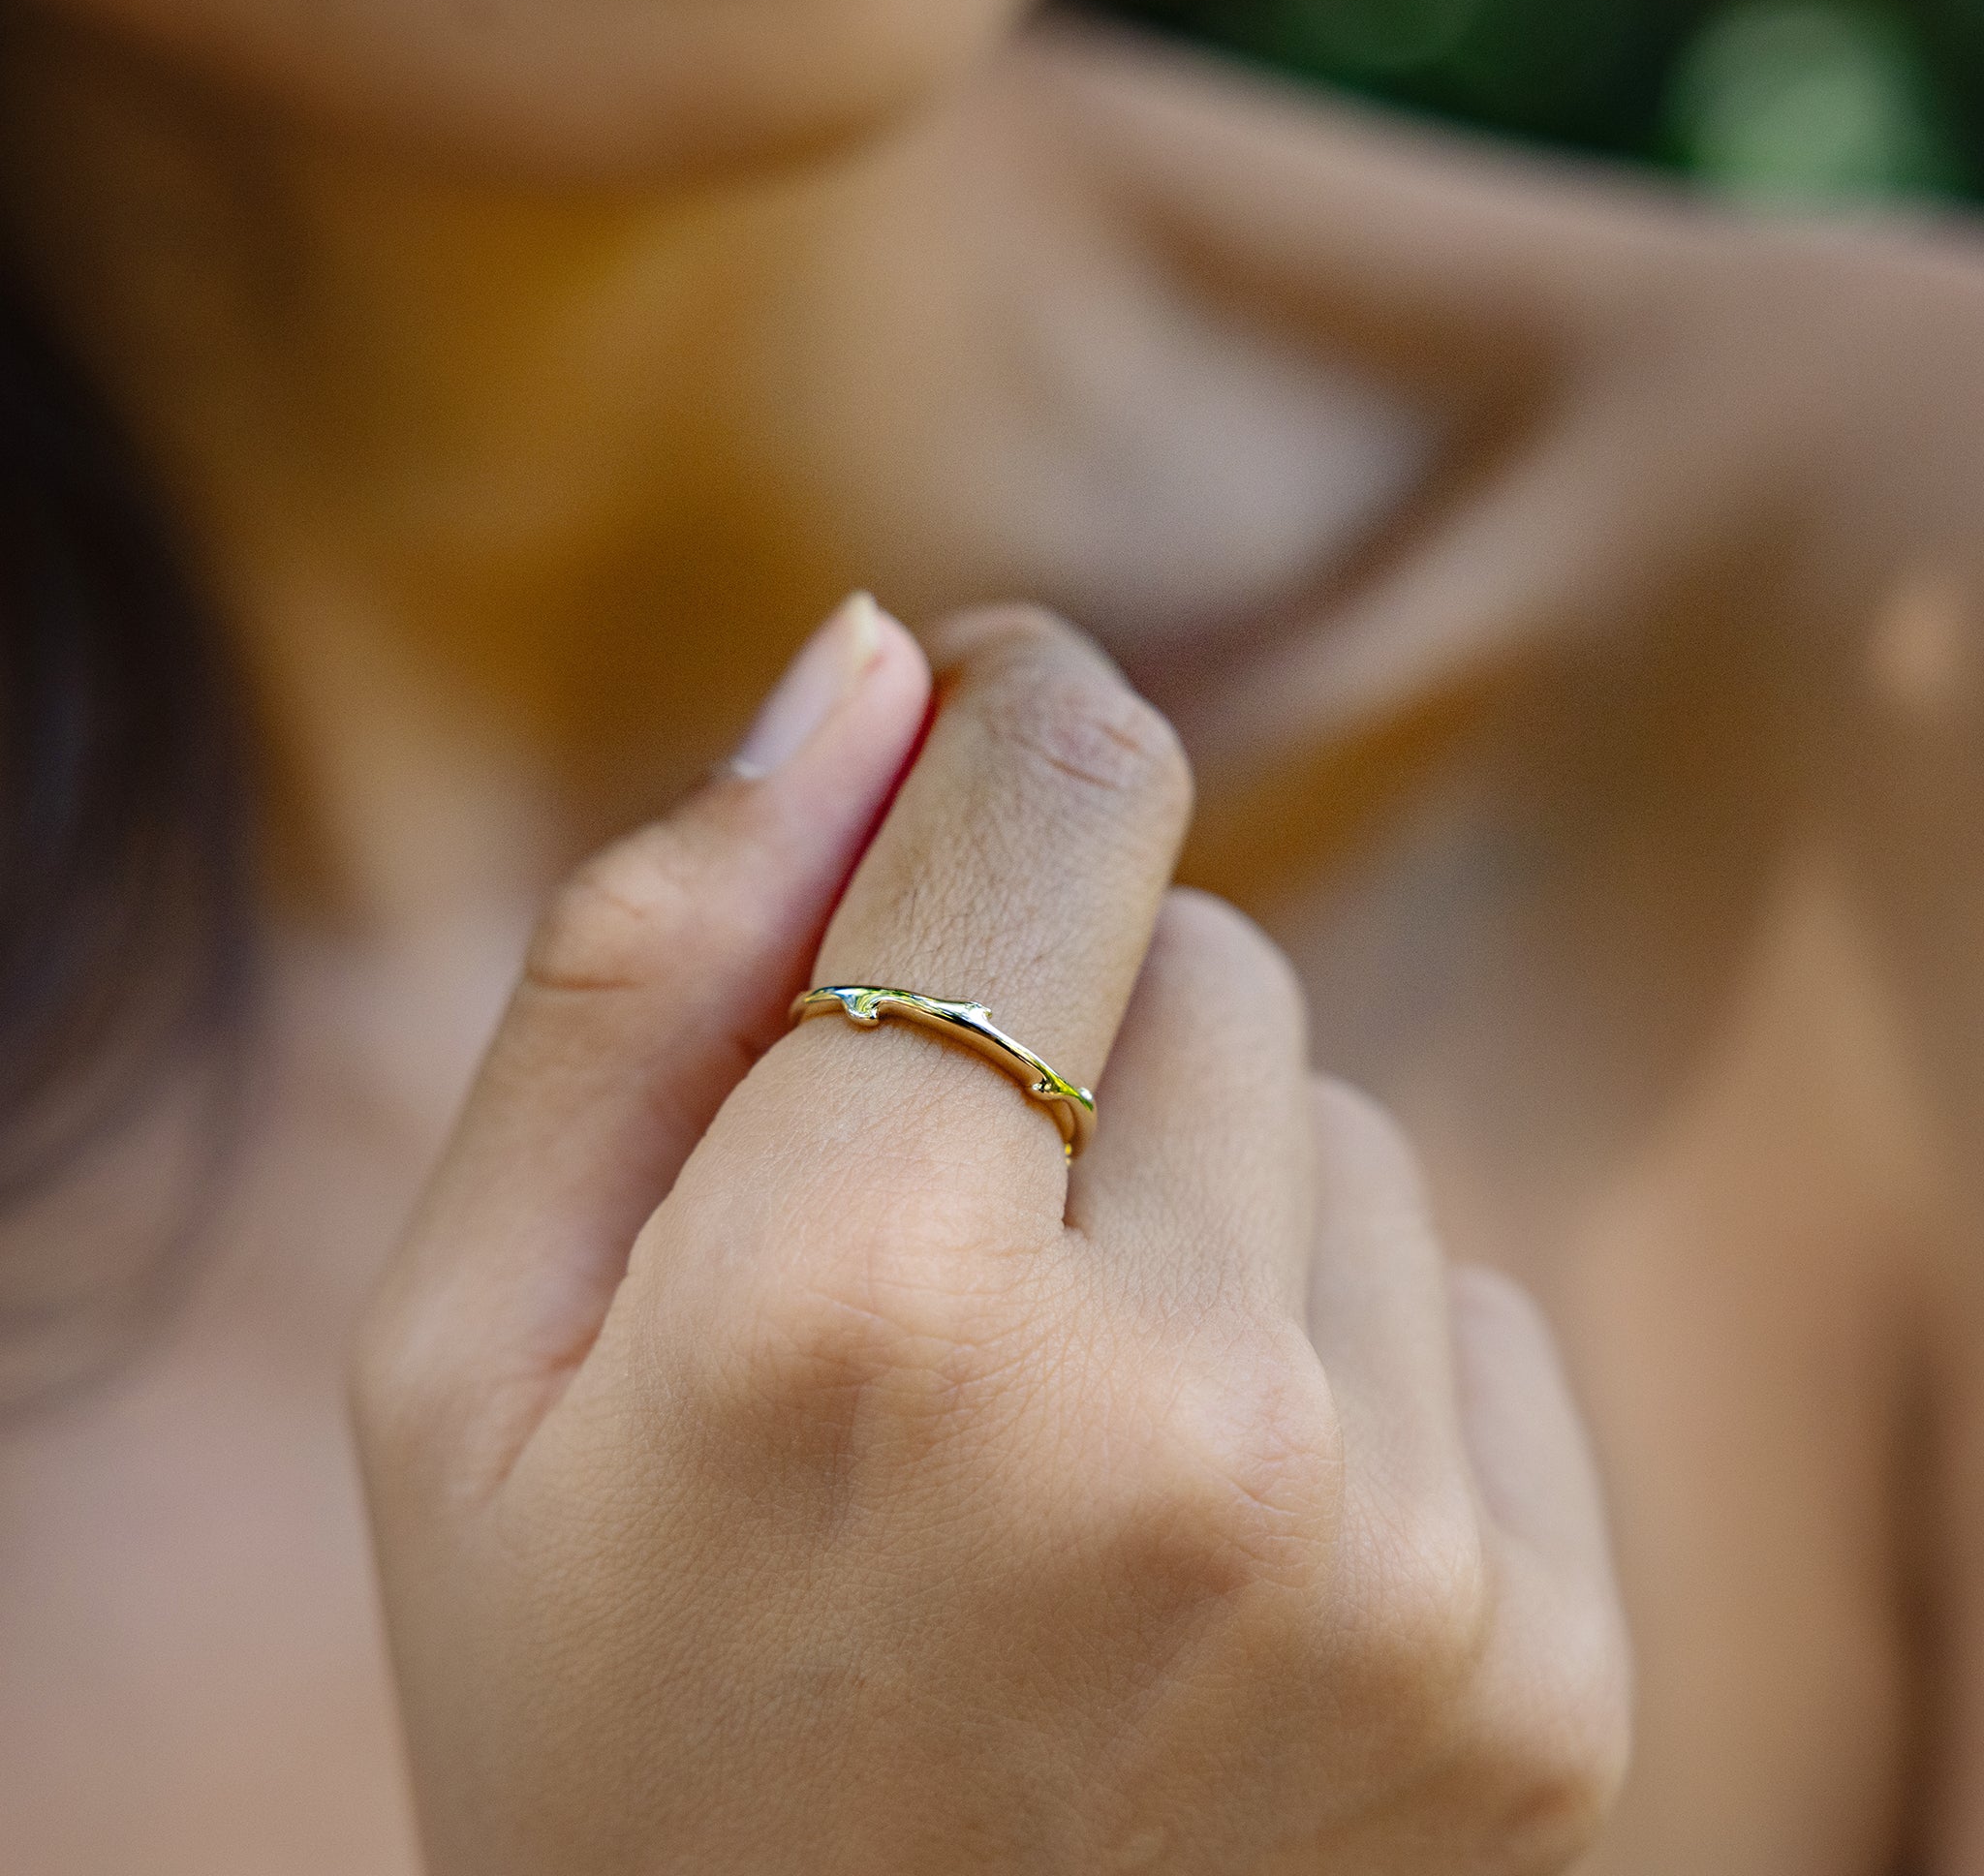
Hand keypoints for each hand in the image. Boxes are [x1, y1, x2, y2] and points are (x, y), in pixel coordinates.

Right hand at [353, 602, 1627, 1872]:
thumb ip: (645, 962)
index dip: (1019, 706)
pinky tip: (1197, 1538)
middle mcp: (1171, 1423)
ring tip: (1050, 1426)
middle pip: (1210, 953)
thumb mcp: (471, 1346)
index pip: (1054, 802)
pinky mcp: (1540, 1676)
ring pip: (1339, 1121)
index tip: (990, 696)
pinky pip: (1460, 1301)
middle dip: (1068, 1023)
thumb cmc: (590, 1706)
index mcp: (856, 1302)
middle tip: (934, 1248)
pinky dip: (1334, 1358)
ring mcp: (1391, 1566)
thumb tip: (867, 661)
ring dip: (1197, 1200)